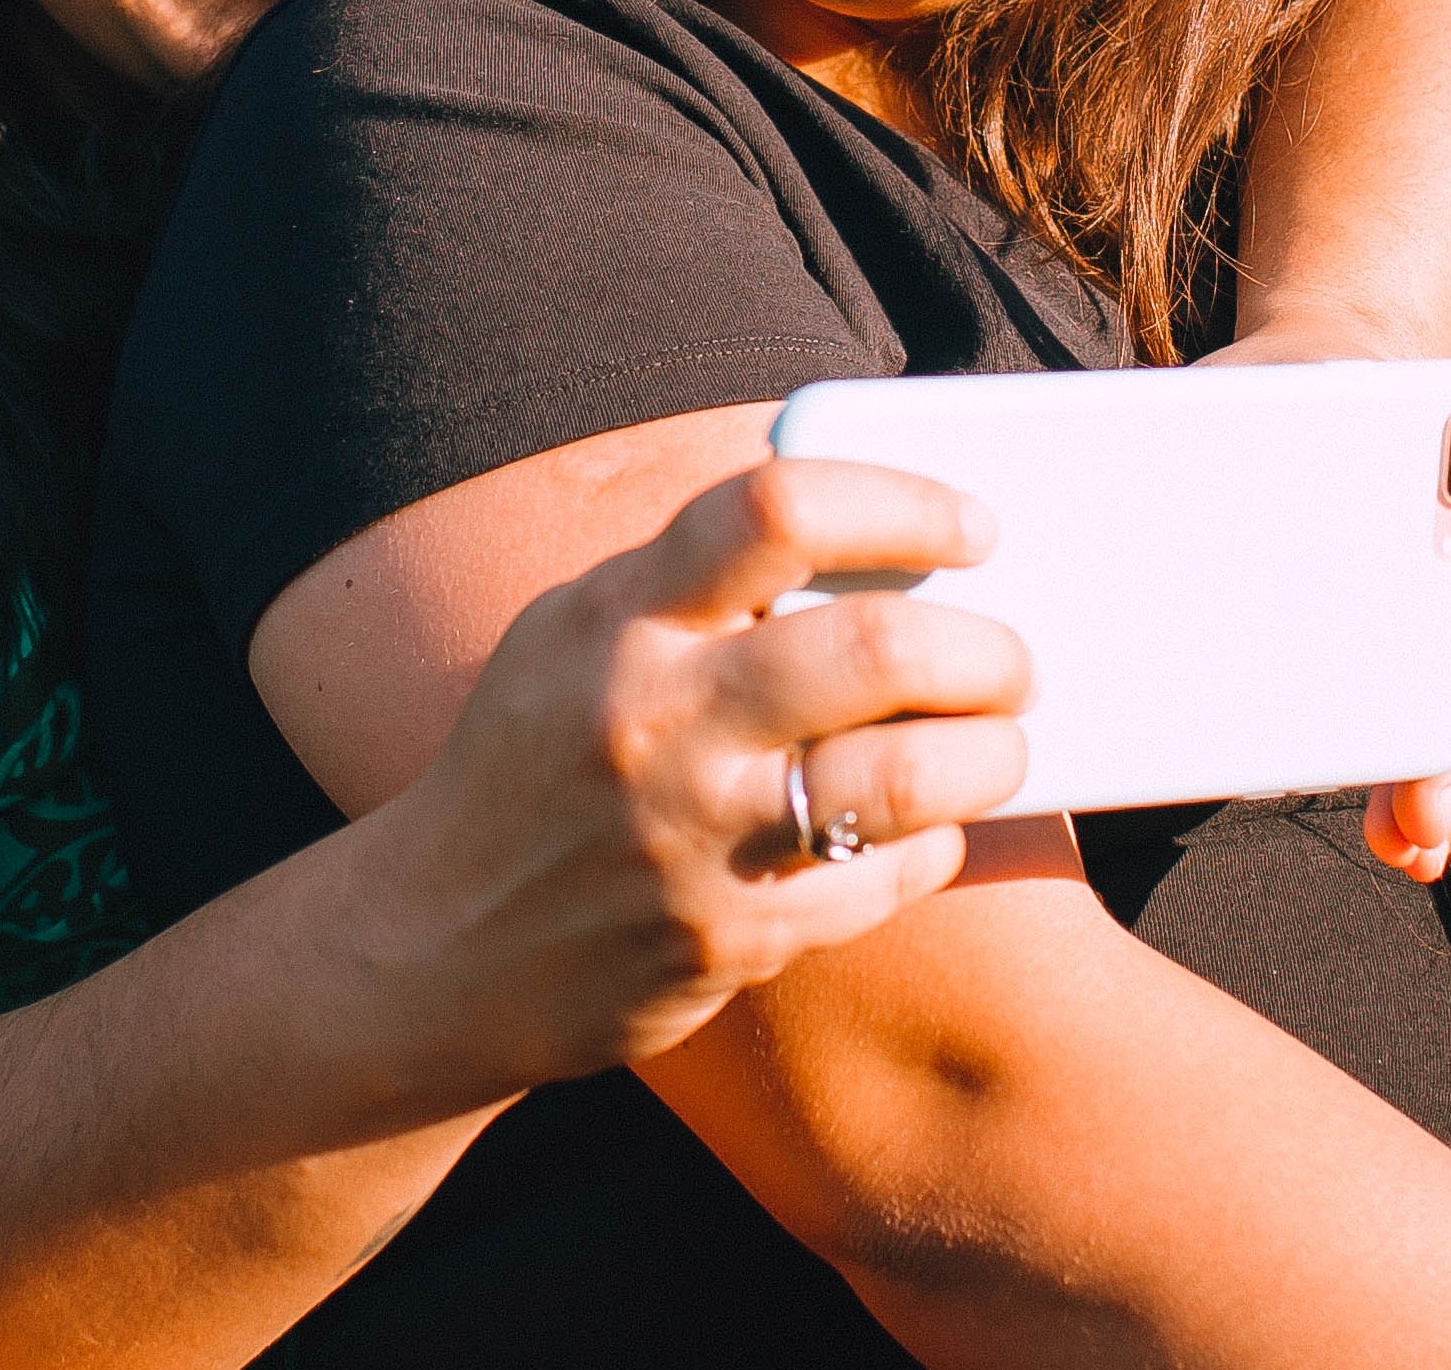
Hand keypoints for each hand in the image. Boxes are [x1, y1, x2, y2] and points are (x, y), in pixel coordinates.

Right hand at [355, 459, 1033, 1104]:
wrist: (438, 945)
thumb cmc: (536, 760)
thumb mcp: (576, 637)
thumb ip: (696, 586)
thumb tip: (874, 545)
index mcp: (616, 618)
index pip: (776, 510)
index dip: (901, 504)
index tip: (973, 527)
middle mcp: (656, 720)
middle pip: (877, 648)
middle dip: (987, 648)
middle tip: (1013, 657)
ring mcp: (695, 838)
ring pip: (909, 778)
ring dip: (992, 755)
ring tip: (998, 744)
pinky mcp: (731, 939)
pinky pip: (887, 877)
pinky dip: (929, 845)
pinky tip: (915, 830)